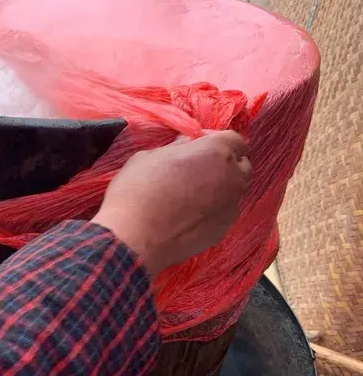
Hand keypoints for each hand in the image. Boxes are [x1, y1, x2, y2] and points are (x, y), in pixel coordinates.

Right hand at [93, 131, 250, 275]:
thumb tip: (186, 144)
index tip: (196, 145)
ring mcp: (230, 206)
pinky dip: (211, 210)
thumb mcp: (150, 156)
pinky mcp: (223, 230)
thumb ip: (177, 147)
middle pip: (241, 164)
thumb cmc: (138, 189)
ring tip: (190, 194)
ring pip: (233, 190)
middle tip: (196, 169)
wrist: (135, 236)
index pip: (234, 139)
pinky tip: (187, 215)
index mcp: (216, 151)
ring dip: (219, 187)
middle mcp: (232, 177)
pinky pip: (223, 213)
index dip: (215, 140)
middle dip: (224, 163)